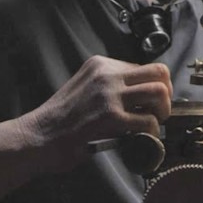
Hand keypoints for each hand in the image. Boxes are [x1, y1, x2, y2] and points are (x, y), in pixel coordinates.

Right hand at [20, 56, 173, 167]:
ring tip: (153, 124)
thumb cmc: (60, 119)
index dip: (153, 87)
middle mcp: (106, 74)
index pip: (144, 67)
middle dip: (166, 94)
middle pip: (159, 73)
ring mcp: (109, 94)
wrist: (36, 137)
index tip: (149, 104)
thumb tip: (141, 94)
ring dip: (162, 111)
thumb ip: (110, 85)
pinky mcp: (111, 117)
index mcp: (100, 65)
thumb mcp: (85, 87)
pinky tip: (144, 138)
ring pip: (159, 92)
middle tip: (159, 112)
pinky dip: (153, 132)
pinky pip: (149, 121)